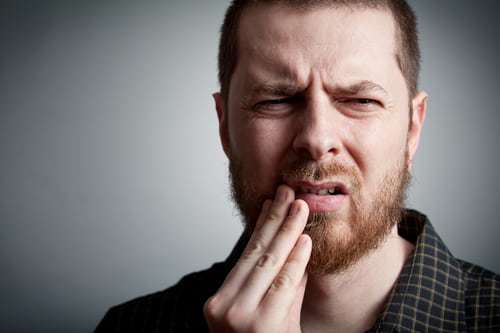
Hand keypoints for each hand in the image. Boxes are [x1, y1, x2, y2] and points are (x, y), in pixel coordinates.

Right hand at [204, 185, 310, 332]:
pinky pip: (283, 285)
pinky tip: (304, 240)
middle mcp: (223, 306)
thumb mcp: (267, 317)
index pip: (245, 255)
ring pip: (268, 263)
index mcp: (219, 302)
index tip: (271, 202)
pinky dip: (296, 261)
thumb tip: (294, 247)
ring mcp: (238, 316)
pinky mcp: (260, 324)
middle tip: (287, 191)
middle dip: (274, 219)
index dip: (261, 226)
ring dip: (286, 231)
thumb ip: (279, 285)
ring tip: (299, 206)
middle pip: (255, 253)